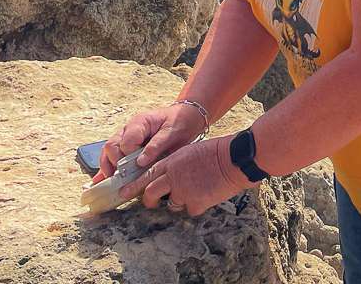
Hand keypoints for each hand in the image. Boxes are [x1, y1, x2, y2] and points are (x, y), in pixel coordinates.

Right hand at [91, 104, 207, 183]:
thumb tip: (140, 161)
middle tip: (121, 178)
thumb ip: (156, 145)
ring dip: (107, 168)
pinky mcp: (126, 148)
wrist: (185, 118)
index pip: (125, 141)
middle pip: (111, 146)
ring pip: (108, 153)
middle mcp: (127, 130)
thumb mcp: (171, 132)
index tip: (135, 167)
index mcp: (138, 123)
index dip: (128, 156)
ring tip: (110, 183)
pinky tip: (99, 182)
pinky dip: (106, 170)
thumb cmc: (178, 123)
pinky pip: (112, 158)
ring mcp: (124, 139)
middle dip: (114, 164)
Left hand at [118, 135, 252, 216]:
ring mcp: (183, 191)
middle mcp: (173, 177)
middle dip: (149, 200)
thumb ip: (177, 164)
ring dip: (179, 201)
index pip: (146, 176)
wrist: (236, 159)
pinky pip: (190, 209)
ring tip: (194, 192)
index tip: (124, 192)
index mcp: (171, 162)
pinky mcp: (195, 203)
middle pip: (151, 193)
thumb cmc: (218, 151)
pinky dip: (197, 205)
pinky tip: (207, 196)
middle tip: (151, 203)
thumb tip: (170, 177)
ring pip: (171, 204)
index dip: (134, 186)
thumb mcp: (191, 152)